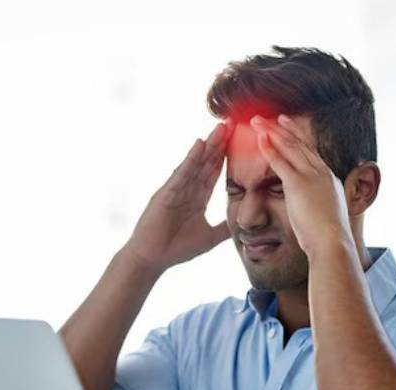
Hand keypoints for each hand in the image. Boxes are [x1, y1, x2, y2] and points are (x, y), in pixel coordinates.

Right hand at [125, 120, 234, 271]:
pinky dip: (190, 159)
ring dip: (208, 146)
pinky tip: (199, 145)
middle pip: (206, 163)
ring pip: (196, 164)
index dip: (226, 158)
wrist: (153, 259)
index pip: (214, 173)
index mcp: (196, 198)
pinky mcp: (166, 194)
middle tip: (233, 124)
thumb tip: (243, 224)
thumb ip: (225, 228)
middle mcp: (187, 190)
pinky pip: (181, 174)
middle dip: (220, 145)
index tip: (240, 142)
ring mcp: (176, 190)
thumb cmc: (176, 249)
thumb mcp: (210, 238)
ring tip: (220, 128)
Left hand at [249, 114, 352, 256]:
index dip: (297, 137)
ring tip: (257, 121)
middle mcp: (321, 172)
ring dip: (272, 131)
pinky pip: (281, 161)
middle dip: (282, 128)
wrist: (333, 243)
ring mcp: (311, 176)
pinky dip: (269, 148)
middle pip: (300, 143)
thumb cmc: (328, 237)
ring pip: (290, 146)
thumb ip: (318, 206)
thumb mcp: (326, 216)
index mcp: (328, 179)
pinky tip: (259, 138)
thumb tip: (312, 210)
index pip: (310, 152)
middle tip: (269, 117)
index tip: (286, 125)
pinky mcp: (298, 183)